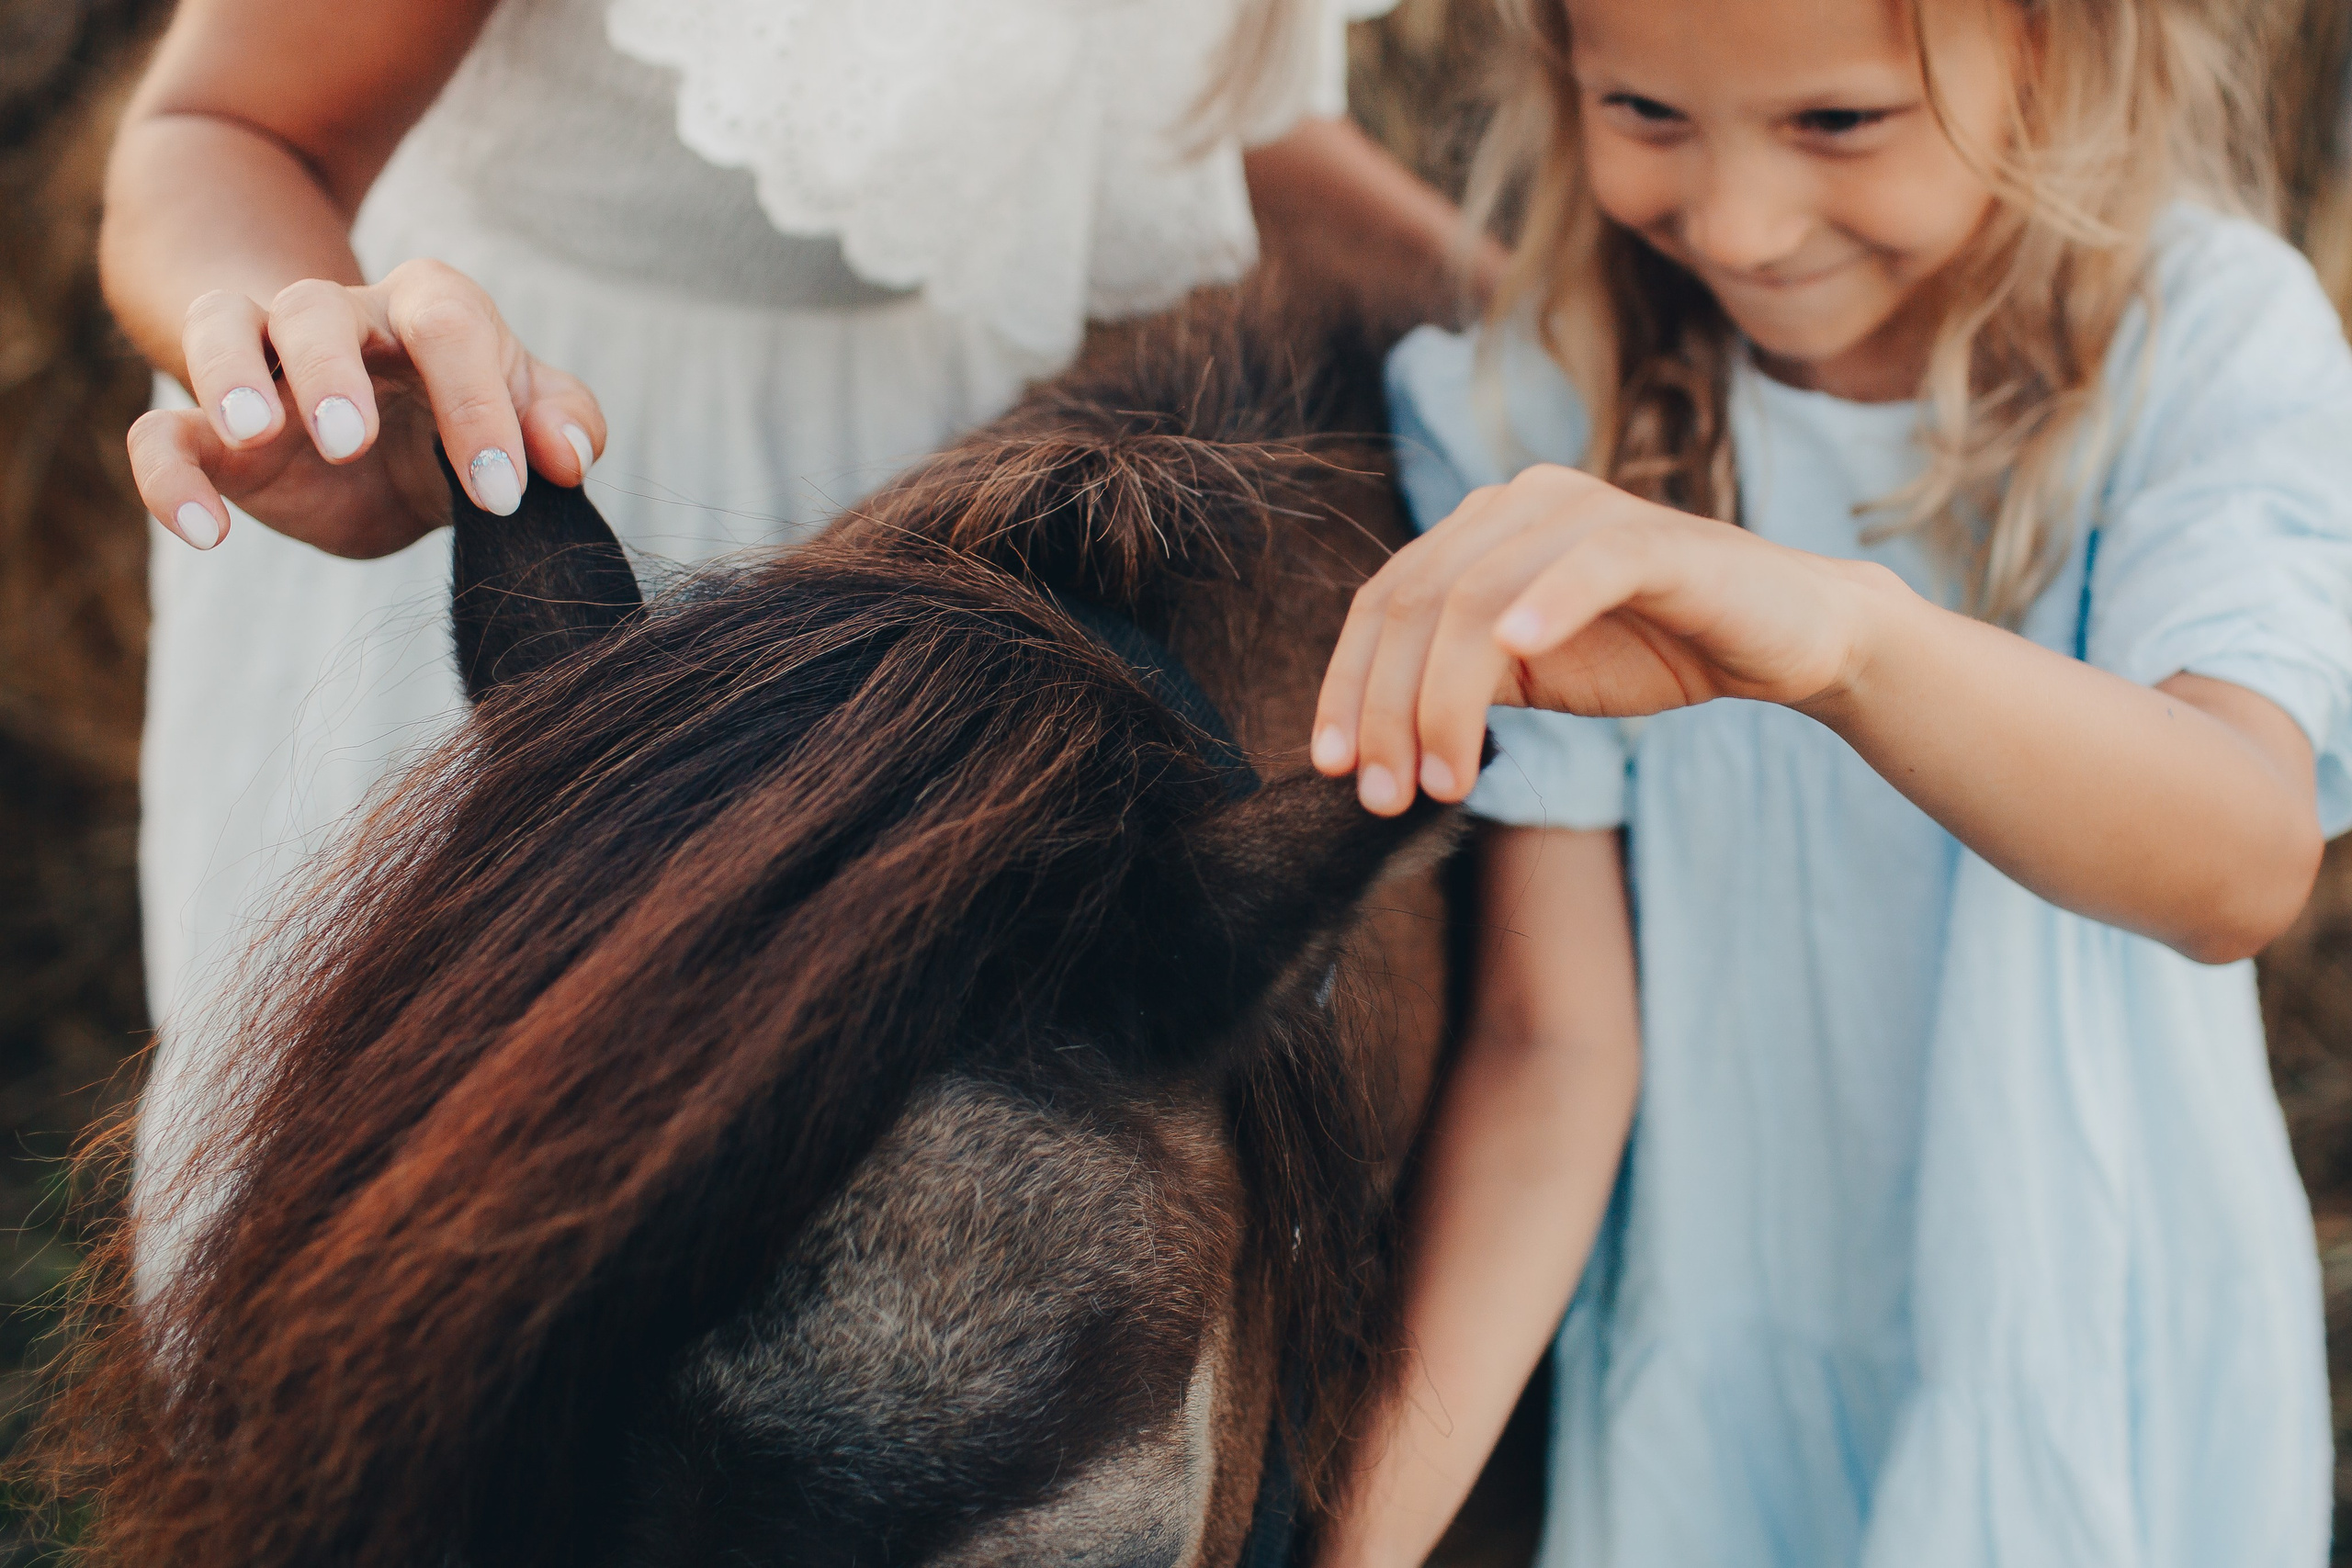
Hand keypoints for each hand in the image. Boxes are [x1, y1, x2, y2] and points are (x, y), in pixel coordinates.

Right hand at [130, 259, 604, 557]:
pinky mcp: (217, 435)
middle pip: (315, 308)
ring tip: (255, 432)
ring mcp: (266, 368)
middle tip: (350, 441)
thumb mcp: (524, 412)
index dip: (477, 406)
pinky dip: (167, 474)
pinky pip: (165, 432)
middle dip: (330, 370)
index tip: (502, 494)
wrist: (388, 438)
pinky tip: (206, 531)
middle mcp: (340, 321)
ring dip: (227, 373)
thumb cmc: (465, 412)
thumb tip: (570, 458)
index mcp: (428, 309)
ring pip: (221, 326)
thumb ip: (563, 421)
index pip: (449, 326)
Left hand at [1311, 464, 1895, 813]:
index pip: (1385, 600)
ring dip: (1444, 697)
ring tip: (1442, 779)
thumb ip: (1458, 681)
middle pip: (1415, 604)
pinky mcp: (1658, 540)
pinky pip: (1587, 564)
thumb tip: (1370, 741)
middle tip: (1384, 795)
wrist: (1788, 637)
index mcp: (1481, 529)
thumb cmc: (1656, 649)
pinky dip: (1545, 606)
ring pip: (1477, 598)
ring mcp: (1587, 512)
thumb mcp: (1532, 672)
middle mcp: (1521, 503)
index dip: (1346, 684)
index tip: (1332, 766)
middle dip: (1386, 708)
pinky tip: (1517, 655)